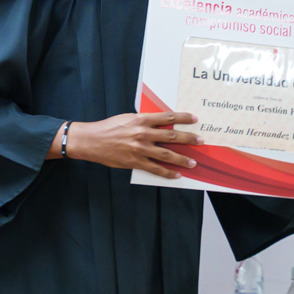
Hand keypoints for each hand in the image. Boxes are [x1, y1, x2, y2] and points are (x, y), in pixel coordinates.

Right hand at [56, 112, 200, 178]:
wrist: (91, 140)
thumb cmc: (109, 127)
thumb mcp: (128, 118)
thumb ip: (145, 121)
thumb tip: (162, 124)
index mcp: (141, 120)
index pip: (167, 118)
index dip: (183, 118)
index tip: (195, 119)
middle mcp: (143, 134)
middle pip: (171, 137)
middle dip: (189, 139)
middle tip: (201, 141)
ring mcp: (140, 149)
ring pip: (166, 155)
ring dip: (182, 159)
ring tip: (193, 163)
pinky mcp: (135, 162)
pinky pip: (155, 169)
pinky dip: (167, 173)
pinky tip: (176, 175)